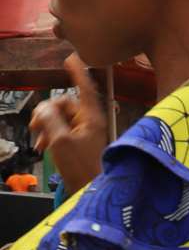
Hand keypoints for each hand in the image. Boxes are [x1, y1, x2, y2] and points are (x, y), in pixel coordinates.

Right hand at [29, 56, 108, 189]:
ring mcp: (86, 131)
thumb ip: (49, 119)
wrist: (90, 189)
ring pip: (60, 118)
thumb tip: (44, 106)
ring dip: (46, 127)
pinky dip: (50, 135)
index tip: (71, 59)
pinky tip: (43, 147)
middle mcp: (91, 121)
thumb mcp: (60, 141)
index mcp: (92, 117)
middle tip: (35, 127)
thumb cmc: (80, 167)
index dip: (77, 73)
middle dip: (46, 114)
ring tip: (40, 142)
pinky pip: (62, 130)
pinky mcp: (81, 141)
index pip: (84, 88)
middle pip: (64, 104)